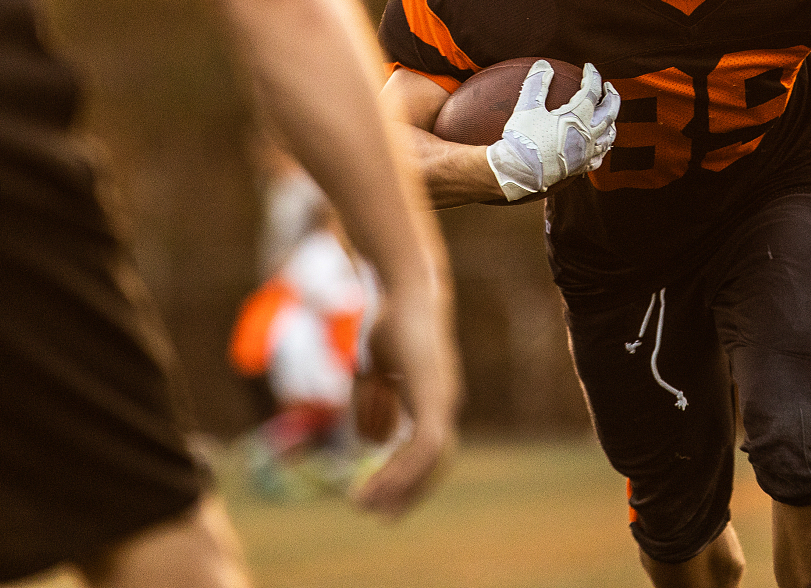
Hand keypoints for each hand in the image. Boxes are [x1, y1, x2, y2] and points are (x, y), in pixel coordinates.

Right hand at [352, 283, 458, 517]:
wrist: (405, 290)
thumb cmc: (392, 321)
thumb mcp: (377, 369)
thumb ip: (376, 402)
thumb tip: (372, 442)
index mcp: (432, 399)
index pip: (426, 452)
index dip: (404, 475)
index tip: (379, 496)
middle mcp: (444, 404)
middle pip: (433, 464)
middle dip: (405, 493)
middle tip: (378, 519)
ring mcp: (444, 401)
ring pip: (428, 462)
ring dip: (397, 488)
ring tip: (366, 506)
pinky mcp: (436, 397)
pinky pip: (424, 446)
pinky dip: (402, 470)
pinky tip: (379, 485)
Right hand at [485, 60, 618, 200]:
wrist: (519, 172)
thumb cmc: (523, 138)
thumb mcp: (527, 107)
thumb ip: (536, 83)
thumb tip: (543, 64)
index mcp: (577, 117)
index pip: (592, 90)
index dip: (592, 76)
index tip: (588, 67)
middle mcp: (588, 135)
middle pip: (609, 112)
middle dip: (611, 97)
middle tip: (609, 87)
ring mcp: (586, 153)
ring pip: (608, 136)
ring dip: (611, 122)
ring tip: (609, 115)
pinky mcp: (580, 168)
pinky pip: (598, 158)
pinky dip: (602, 148)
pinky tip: (599, 147)